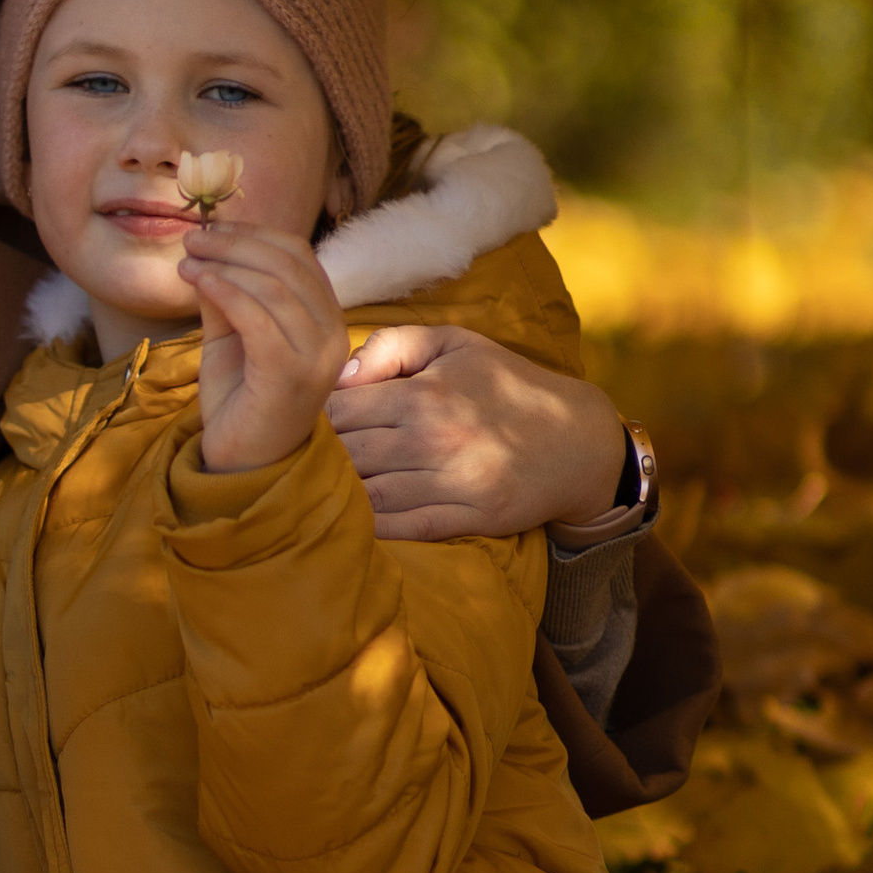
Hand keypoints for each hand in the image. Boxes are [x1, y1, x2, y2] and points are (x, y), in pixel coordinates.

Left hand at [181, 215, 352, 474]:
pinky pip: (259, 319)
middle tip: (192, 241)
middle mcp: (332, 333)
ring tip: (187, 263)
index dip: (254, 234)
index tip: (210, 230)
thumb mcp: (229, 336)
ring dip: (224, 265)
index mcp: (324, 318)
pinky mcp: (292, 374)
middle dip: (235, 245)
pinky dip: (225, 292)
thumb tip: (205, 252)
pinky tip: (197, 283)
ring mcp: (318, 356)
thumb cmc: (238, 400)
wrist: (242, 463)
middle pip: (288, 264)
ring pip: (274, 287)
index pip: (298, 256)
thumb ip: (225, 296)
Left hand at [325, 320, 626, 538]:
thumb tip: (341, 377)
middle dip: (316, 460)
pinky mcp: (470, 517)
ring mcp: (454, 483)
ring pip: (370, 495)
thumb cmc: (506, 385)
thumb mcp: (455, 343)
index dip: (312, 420)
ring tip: (316, 493)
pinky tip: (350, 523)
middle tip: (295, 464)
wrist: (576, 439)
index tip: (297, 425)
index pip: (340, 410)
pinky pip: (406, 529)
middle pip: (348, 456)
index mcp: (424, 394)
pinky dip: (373, 529)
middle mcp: (435, 439)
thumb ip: (393, 345)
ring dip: (339, 496)